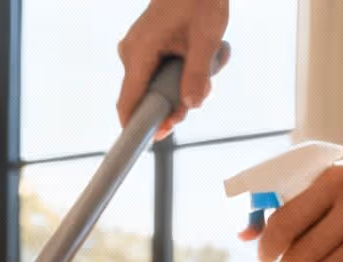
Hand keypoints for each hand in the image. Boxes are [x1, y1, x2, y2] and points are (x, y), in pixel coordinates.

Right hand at [117, 0, 228, 137]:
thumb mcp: (206, 39)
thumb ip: (197, 75)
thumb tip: (192, 105)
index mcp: (139, 52)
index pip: (128, 102)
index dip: (137, 126)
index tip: (150, 141)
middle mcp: (132, 53)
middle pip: (148, 97)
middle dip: (180, 99)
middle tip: (207, 89)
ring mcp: (138, 50)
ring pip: (159, 86)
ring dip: (188, 82)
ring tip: (214, 58)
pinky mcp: (147, 48)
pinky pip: (162, 72)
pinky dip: (185, 70)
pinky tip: (206, 56)